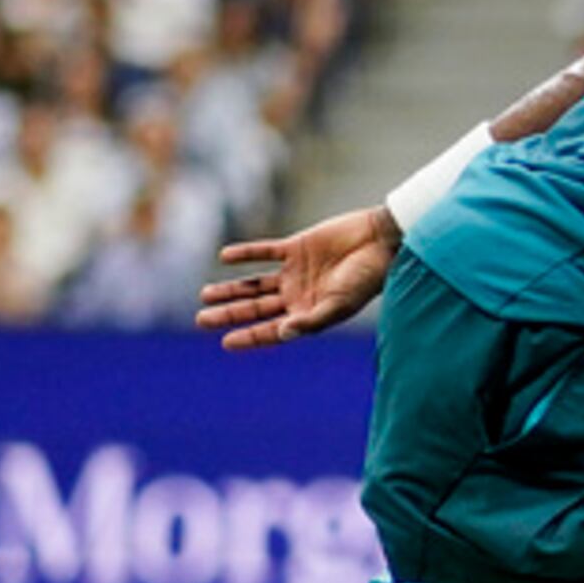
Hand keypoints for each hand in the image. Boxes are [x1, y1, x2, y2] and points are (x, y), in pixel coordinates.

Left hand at [199, 206, 399, 350]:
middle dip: (229, 314)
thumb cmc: (368, 277)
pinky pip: (265, 251)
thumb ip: (312, 319)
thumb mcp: (341, 303)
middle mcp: (298, 296)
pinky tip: (225, 257)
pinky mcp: (296, 246)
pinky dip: (246, 254)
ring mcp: (295, 271)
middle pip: (256, 308)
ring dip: (231, 289)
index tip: (226, 342)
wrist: (381, 240)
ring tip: (205, 295)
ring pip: (255, 284)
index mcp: (309, 314)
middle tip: (201, 320)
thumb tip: (283, 332)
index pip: (272, 330)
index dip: (249, 337)